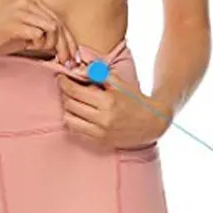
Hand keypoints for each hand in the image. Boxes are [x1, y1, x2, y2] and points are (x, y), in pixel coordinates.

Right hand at [0, 0, 78, 63]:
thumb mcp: (27, 38)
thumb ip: (45, 38)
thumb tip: (66, 50)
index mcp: (31, 3)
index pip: (59, 21)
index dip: (70, 41)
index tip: (73, 58)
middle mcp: (27, 2)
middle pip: (59, 25)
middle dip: (66, 46)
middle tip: (66, 62)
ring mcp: (20, 11)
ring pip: (52, 28)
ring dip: (53, 46)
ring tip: (45, 54)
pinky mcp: (14, 22)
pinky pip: (38, 34)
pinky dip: (39, 45)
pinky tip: (30, 48)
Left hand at [57, 74, 172, 149]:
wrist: (151, 123)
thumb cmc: (135, 100)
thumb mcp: (119, 83)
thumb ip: (98, 74)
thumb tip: (78, 70)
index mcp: (108, 101)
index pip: (75, 91)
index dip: (64, 83)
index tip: (61, 78)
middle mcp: (103, 119)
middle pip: (70, 105)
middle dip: (65, 94)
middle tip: (66, 88)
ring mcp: (101, 133)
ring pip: (70, 120)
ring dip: (68, 109)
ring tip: (72, 102)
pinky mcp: (101, 142)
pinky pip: (77, 131)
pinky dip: (74, 121)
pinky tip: (79, 114)